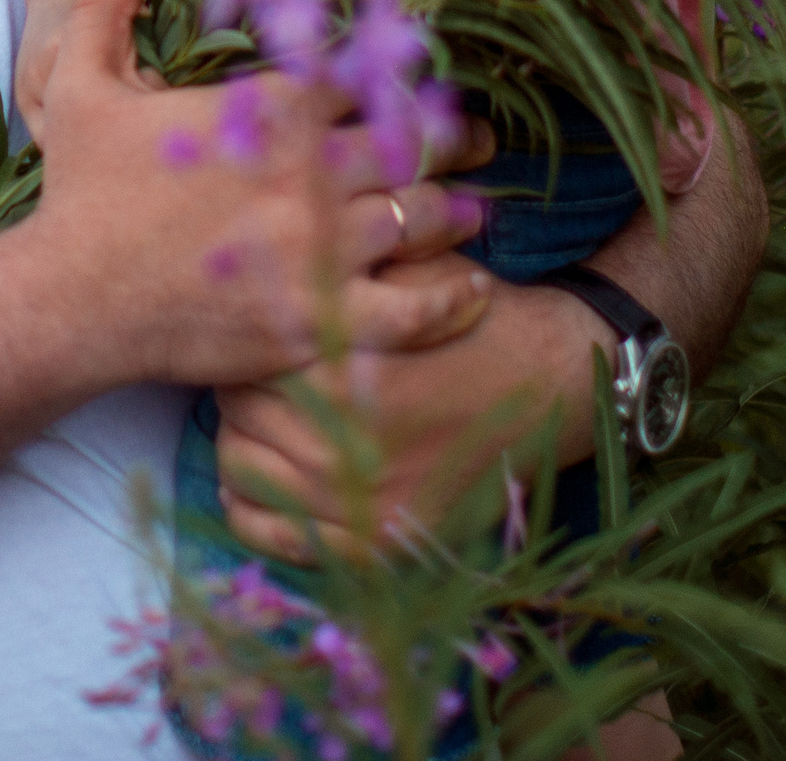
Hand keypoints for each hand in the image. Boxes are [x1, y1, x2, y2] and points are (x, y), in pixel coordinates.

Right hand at [20, 0, 498, 391]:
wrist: (70, 303)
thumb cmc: (81, 192)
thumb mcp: (79, 81)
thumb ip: (108, 1)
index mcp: (268, 109)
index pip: (364, 72)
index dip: (394, 71)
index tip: (413, 77)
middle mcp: (310, 172)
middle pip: (411, 141)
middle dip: (448, 137)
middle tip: (473, 140)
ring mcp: (322, 250)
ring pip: (422, 217)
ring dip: (456, 209)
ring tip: (475, 207)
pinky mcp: (322, 321)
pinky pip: (415, 311)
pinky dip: (451, 298)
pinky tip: (471, 287)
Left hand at [214, 277, 614, 561]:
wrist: (551, 383)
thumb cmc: (474, 314)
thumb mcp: (407, 272)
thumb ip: (338, 264)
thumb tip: (263, 246)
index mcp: (335, 366)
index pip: (243, 358)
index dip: (246, 340)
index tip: (259, 332)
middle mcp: (335, 438)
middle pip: (234, 411)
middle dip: (240, 387)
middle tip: (258, 374)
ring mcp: (353, 499)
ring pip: (241, 471)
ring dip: (243, 441)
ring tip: (263, 421)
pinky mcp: (375, 541)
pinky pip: (277, 537)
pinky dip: (254, 510)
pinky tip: (258, 483)